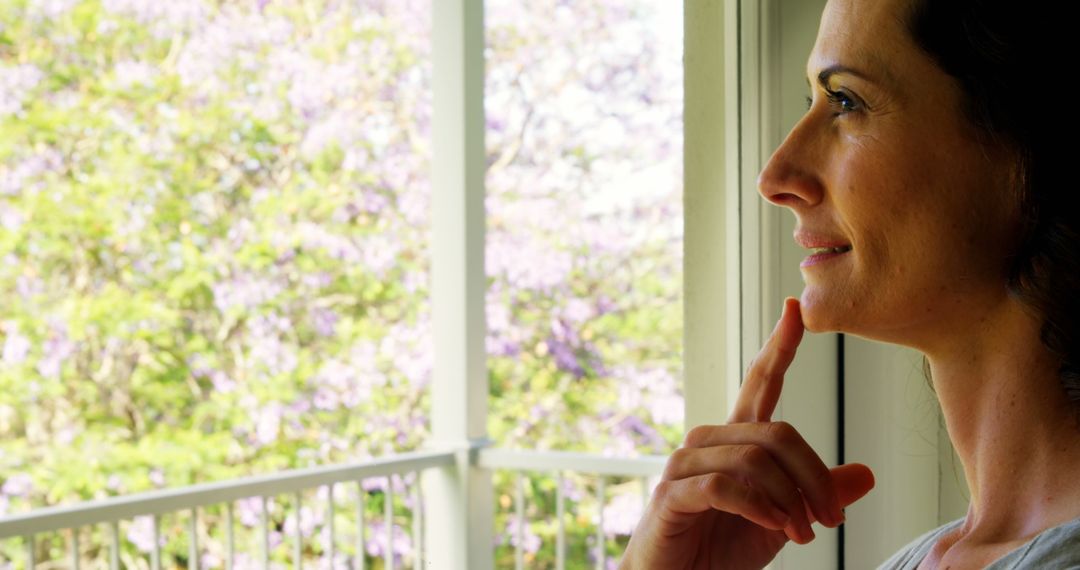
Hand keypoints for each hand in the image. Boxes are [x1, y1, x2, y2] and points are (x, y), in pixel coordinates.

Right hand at [620, 297, 874, 569]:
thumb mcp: (782, 521)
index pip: (760, 384)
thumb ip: (816, 494)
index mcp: (734, 442)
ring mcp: (685, 466)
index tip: (796, 311)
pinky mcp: (672, 494)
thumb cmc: (719, 551)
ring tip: (802, 533)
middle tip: (831, 520)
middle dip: (814, 476)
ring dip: (790, 499)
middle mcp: (707, 442)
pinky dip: (760, 508)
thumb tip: (866, 474)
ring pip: (755, 459)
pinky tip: (776, 528)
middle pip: (776, 432)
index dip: (779, 347)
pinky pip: (726, 485)